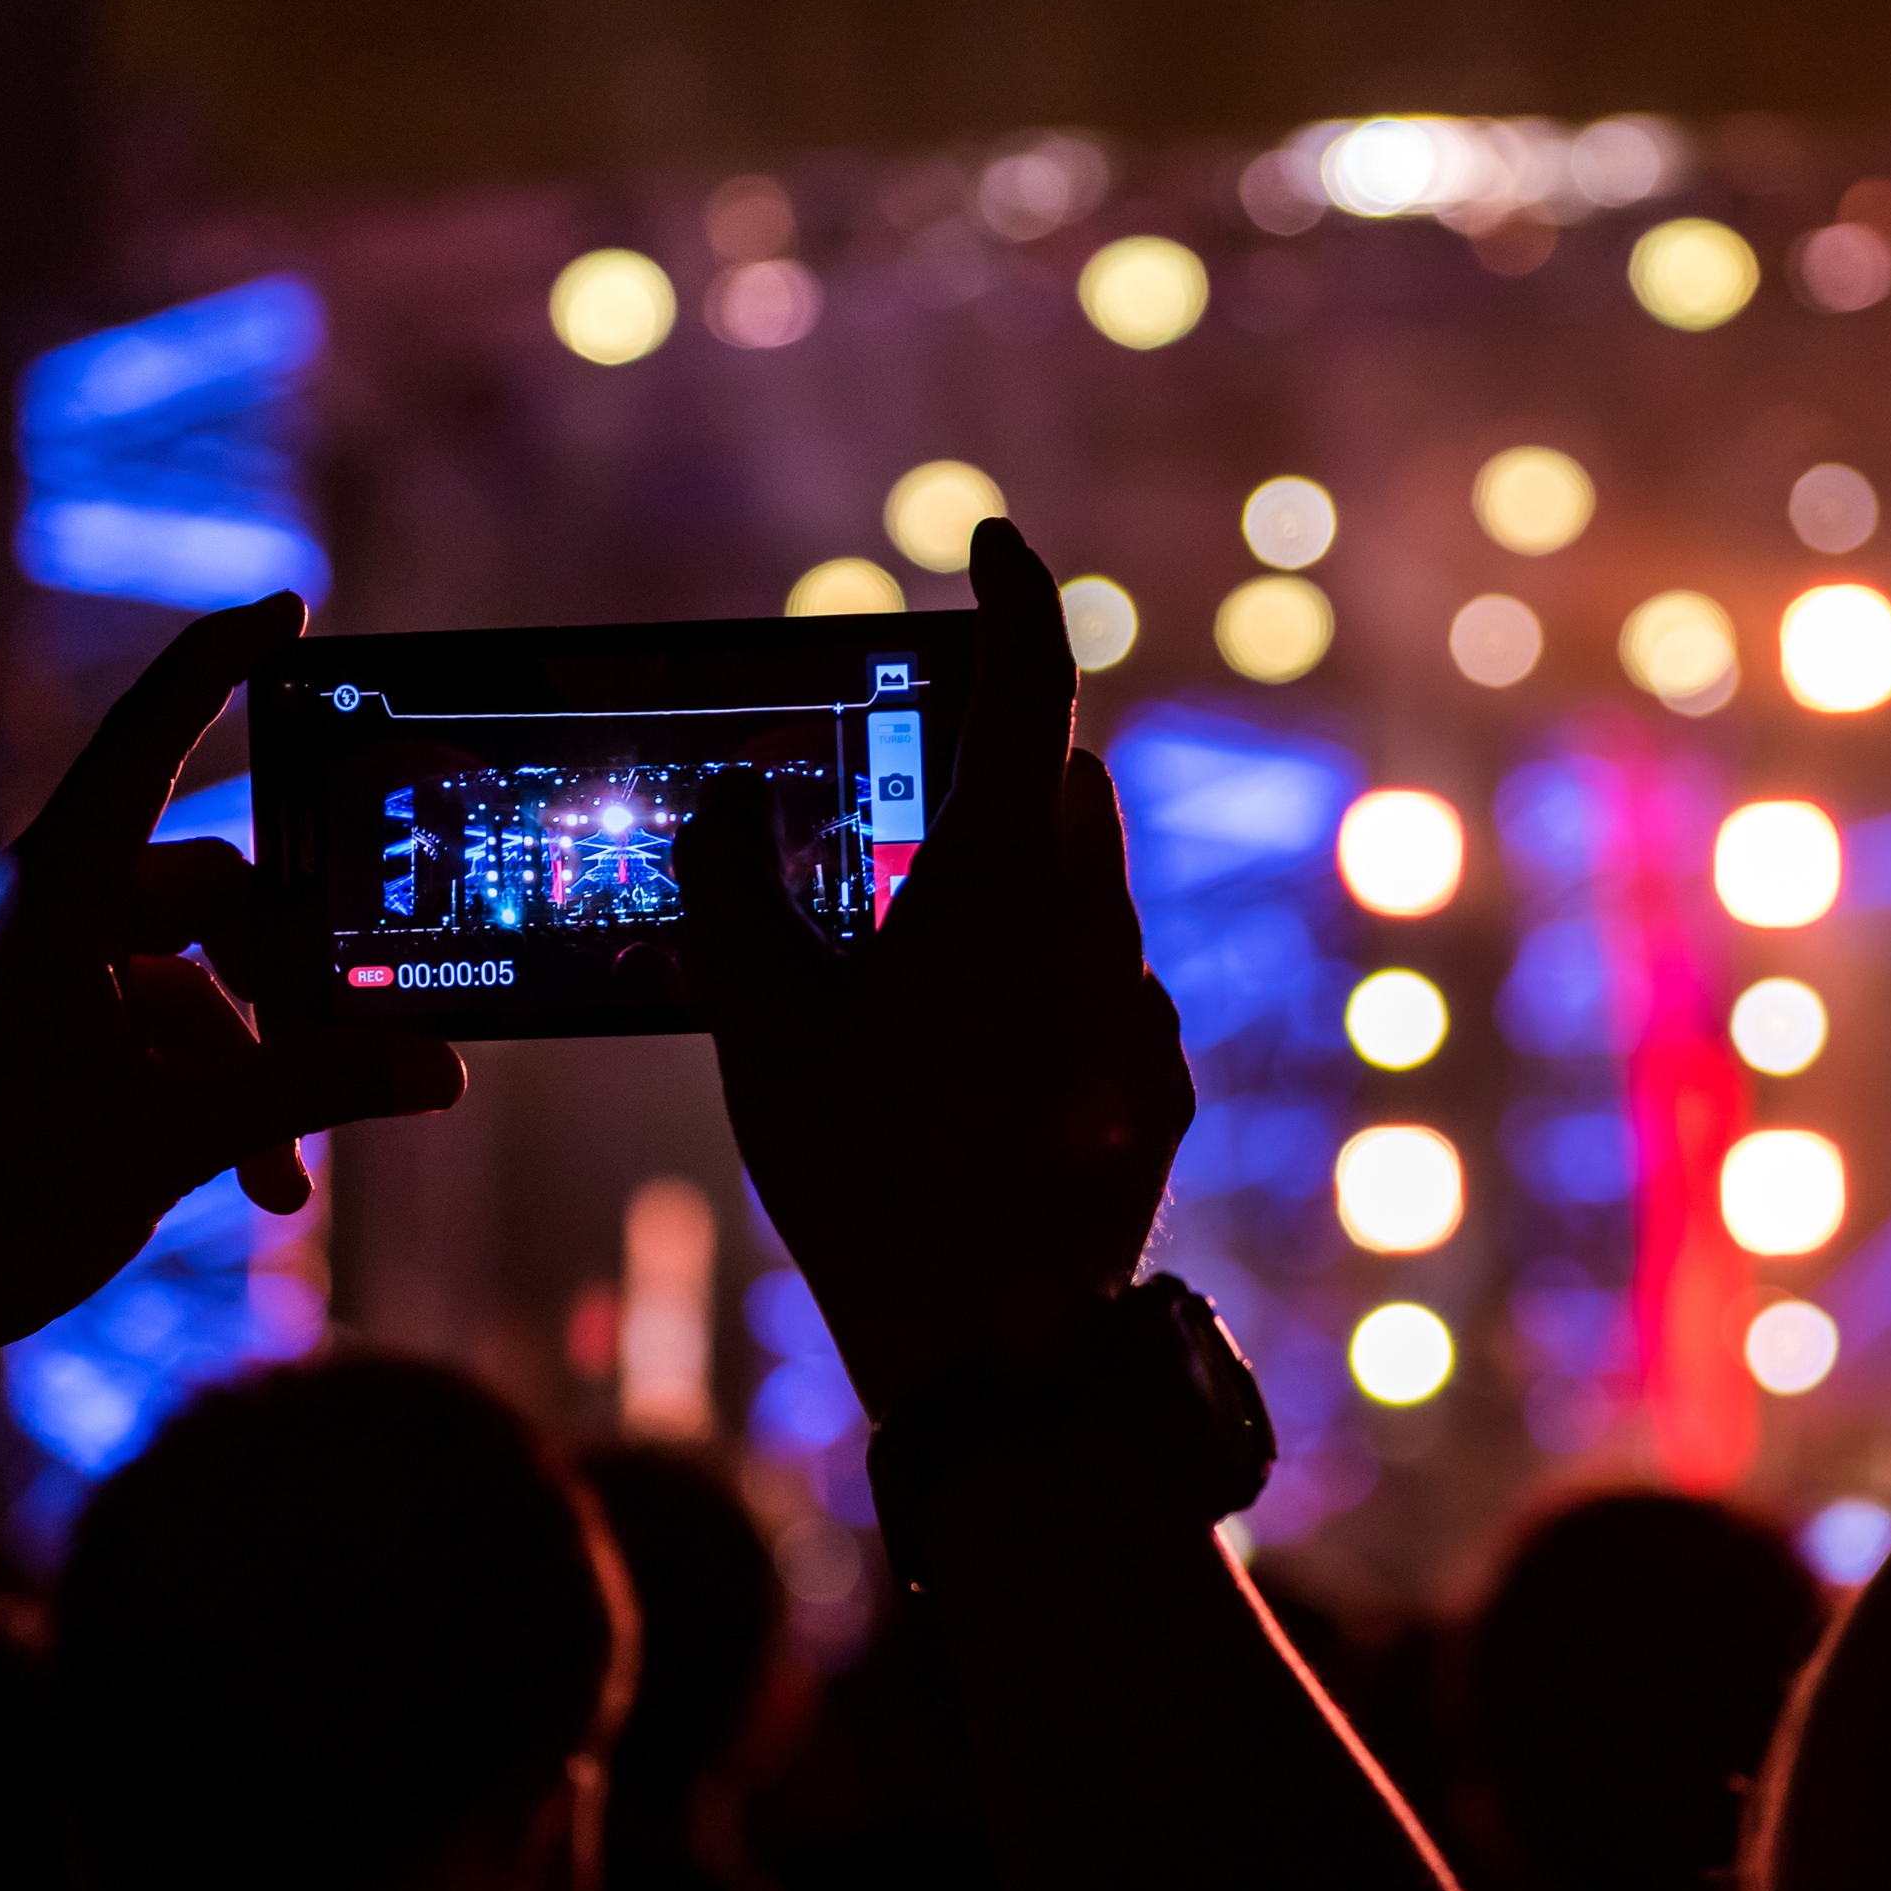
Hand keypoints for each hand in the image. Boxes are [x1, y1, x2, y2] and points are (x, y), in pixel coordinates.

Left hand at [0, 593, 463, 1354]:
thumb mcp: (175, 1137)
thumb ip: (314, 1088)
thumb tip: (442, 1068)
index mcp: (50, 900)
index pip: (141, 744)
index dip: (214, 665)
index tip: (289, 611)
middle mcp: (43, 916)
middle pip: (212, 891)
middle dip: (292, 981)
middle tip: (358, 1054)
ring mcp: (43, 974)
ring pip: (197, 971)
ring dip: (261, 1057)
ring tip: (292, 1166)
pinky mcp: (48, 1034)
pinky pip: (163, 1026)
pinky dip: (218, 1089)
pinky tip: (259, 1183)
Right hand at [677, 519, 1192, 1424]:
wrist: (1001, 1347)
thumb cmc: (867, 1175)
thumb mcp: (760, 1022)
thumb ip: (732, 883)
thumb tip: (733, 793)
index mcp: (1001, 876)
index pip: (1032, 677)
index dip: (1017, 591)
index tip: (991, 543)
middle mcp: (1093, 921)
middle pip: (1062, 783)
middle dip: (994, 757)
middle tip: (905, 783)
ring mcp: (1139, 1006)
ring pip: (1090, 888)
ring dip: (1021, 875)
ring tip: (920, 937)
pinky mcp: (1159, 1084)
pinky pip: (1107, 990)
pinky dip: (1049, 982)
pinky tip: (978, 1052)